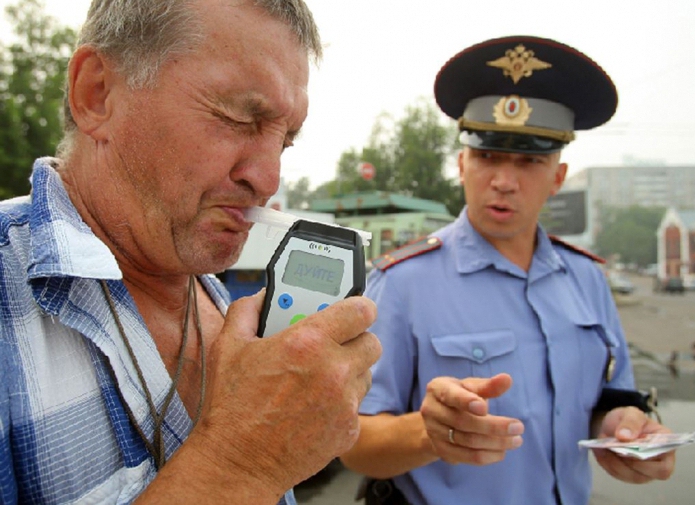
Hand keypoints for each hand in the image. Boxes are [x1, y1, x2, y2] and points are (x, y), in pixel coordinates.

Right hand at [194, 291, 380, 494]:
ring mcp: (344, 402)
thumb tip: (263, 297)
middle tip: (333, 344)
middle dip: (355, 339)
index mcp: (307, 342)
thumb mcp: (228, 347)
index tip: (353, 310)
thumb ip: (246, 311)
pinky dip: (342, 404)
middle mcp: (333, 370)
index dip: (359, 307)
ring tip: (319, 377)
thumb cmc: (232, 407)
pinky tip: (315, 407)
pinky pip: (356, 405)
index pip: (361, 310)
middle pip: (371, 342)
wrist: (238, 462)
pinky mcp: (349, 429)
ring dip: (350, 371)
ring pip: (366, 373)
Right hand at [419, 373, 523, 465]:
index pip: (451, 396)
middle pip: (463, 422)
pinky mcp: (441, 450)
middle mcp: (431, 410)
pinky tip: (503, 451)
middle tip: (519, 427)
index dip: (466, 402)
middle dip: (493, 426)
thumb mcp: (470, 386)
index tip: (485, 408)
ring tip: (516, 440)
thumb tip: (507, 379)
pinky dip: (488, 456)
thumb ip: (488, 385)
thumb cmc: (460, 395)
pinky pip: (467, 457)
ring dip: (495, 443)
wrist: (438, 418)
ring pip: (467, 441)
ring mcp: (434, 432)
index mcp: (437, 388)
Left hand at [592, 407, 675, 482]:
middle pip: (653, 472)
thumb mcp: (630, 413)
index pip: (666, 458)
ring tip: (604, 447)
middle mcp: (660, 461)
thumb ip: (630, 422)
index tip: (630, 444)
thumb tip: (624, 436)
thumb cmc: (628, 420)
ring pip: (634, 476)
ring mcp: (645, 471)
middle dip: (631, 462)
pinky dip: (607, 463)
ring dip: (616, 462)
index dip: (650, 456)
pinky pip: (619, 475)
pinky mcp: (629, 475)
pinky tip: (601, 451)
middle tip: (615, 448)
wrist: (613, 426)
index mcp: (665, 443)